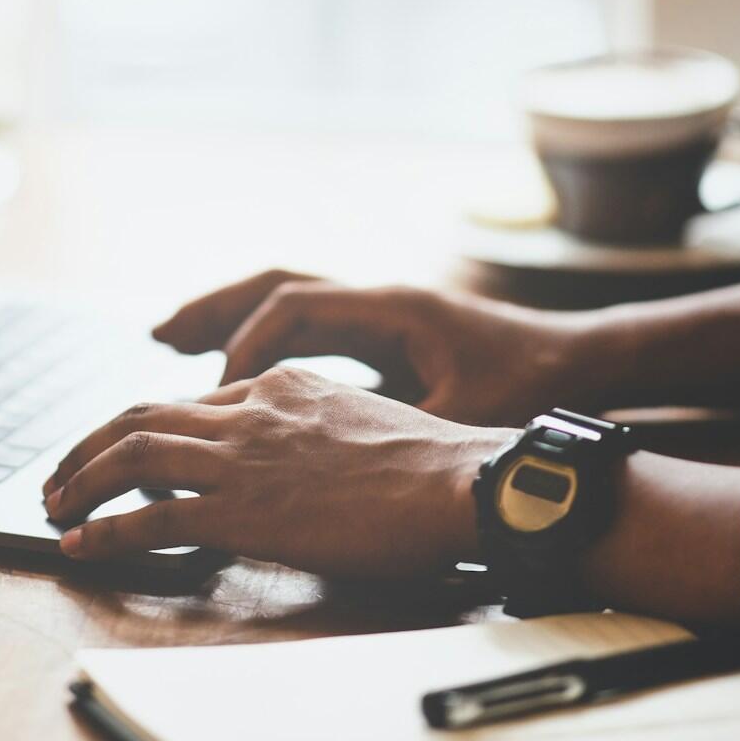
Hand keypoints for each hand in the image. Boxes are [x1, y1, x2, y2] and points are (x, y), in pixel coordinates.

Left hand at [41, 366, 515, 576]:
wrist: (457, 481)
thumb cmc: (434, 466)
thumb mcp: (365, 420)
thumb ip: (318, 429)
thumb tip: (302, 461)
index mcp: (283, 385)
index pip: (196, 400)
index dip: (151, 425)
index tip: (129, 448)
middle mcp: (251, 410)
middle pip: (142, 412)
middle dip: (90, 441)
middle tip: (62, 470)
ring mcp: (241, 457)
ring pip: (131, 453)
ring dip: (79, 478)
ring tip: (53, 502)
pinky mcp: (239, 508)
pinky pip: (150, 516)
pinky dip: (103, 528)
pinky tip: (80, 542)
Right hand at [152, 269, 586, 425]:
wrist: (582, 360)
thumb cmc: (529, 386)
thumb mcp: (463, 414)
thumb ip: (394, 427)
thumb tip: (332, 457)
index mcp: (391, 308)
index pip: (294, 305)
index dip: (247, 344)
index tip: (219, 391)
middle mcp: (376, 297)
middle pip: (274, 283)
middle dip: (212, 309)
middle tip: (157, 335)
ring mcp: (377, 309)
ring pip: (285, 296)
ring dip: (228, 316)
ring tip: (172, 339)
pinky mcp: (382, 330)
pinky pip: (305, 321)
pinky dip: (261, 336)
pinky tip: (234, 370)